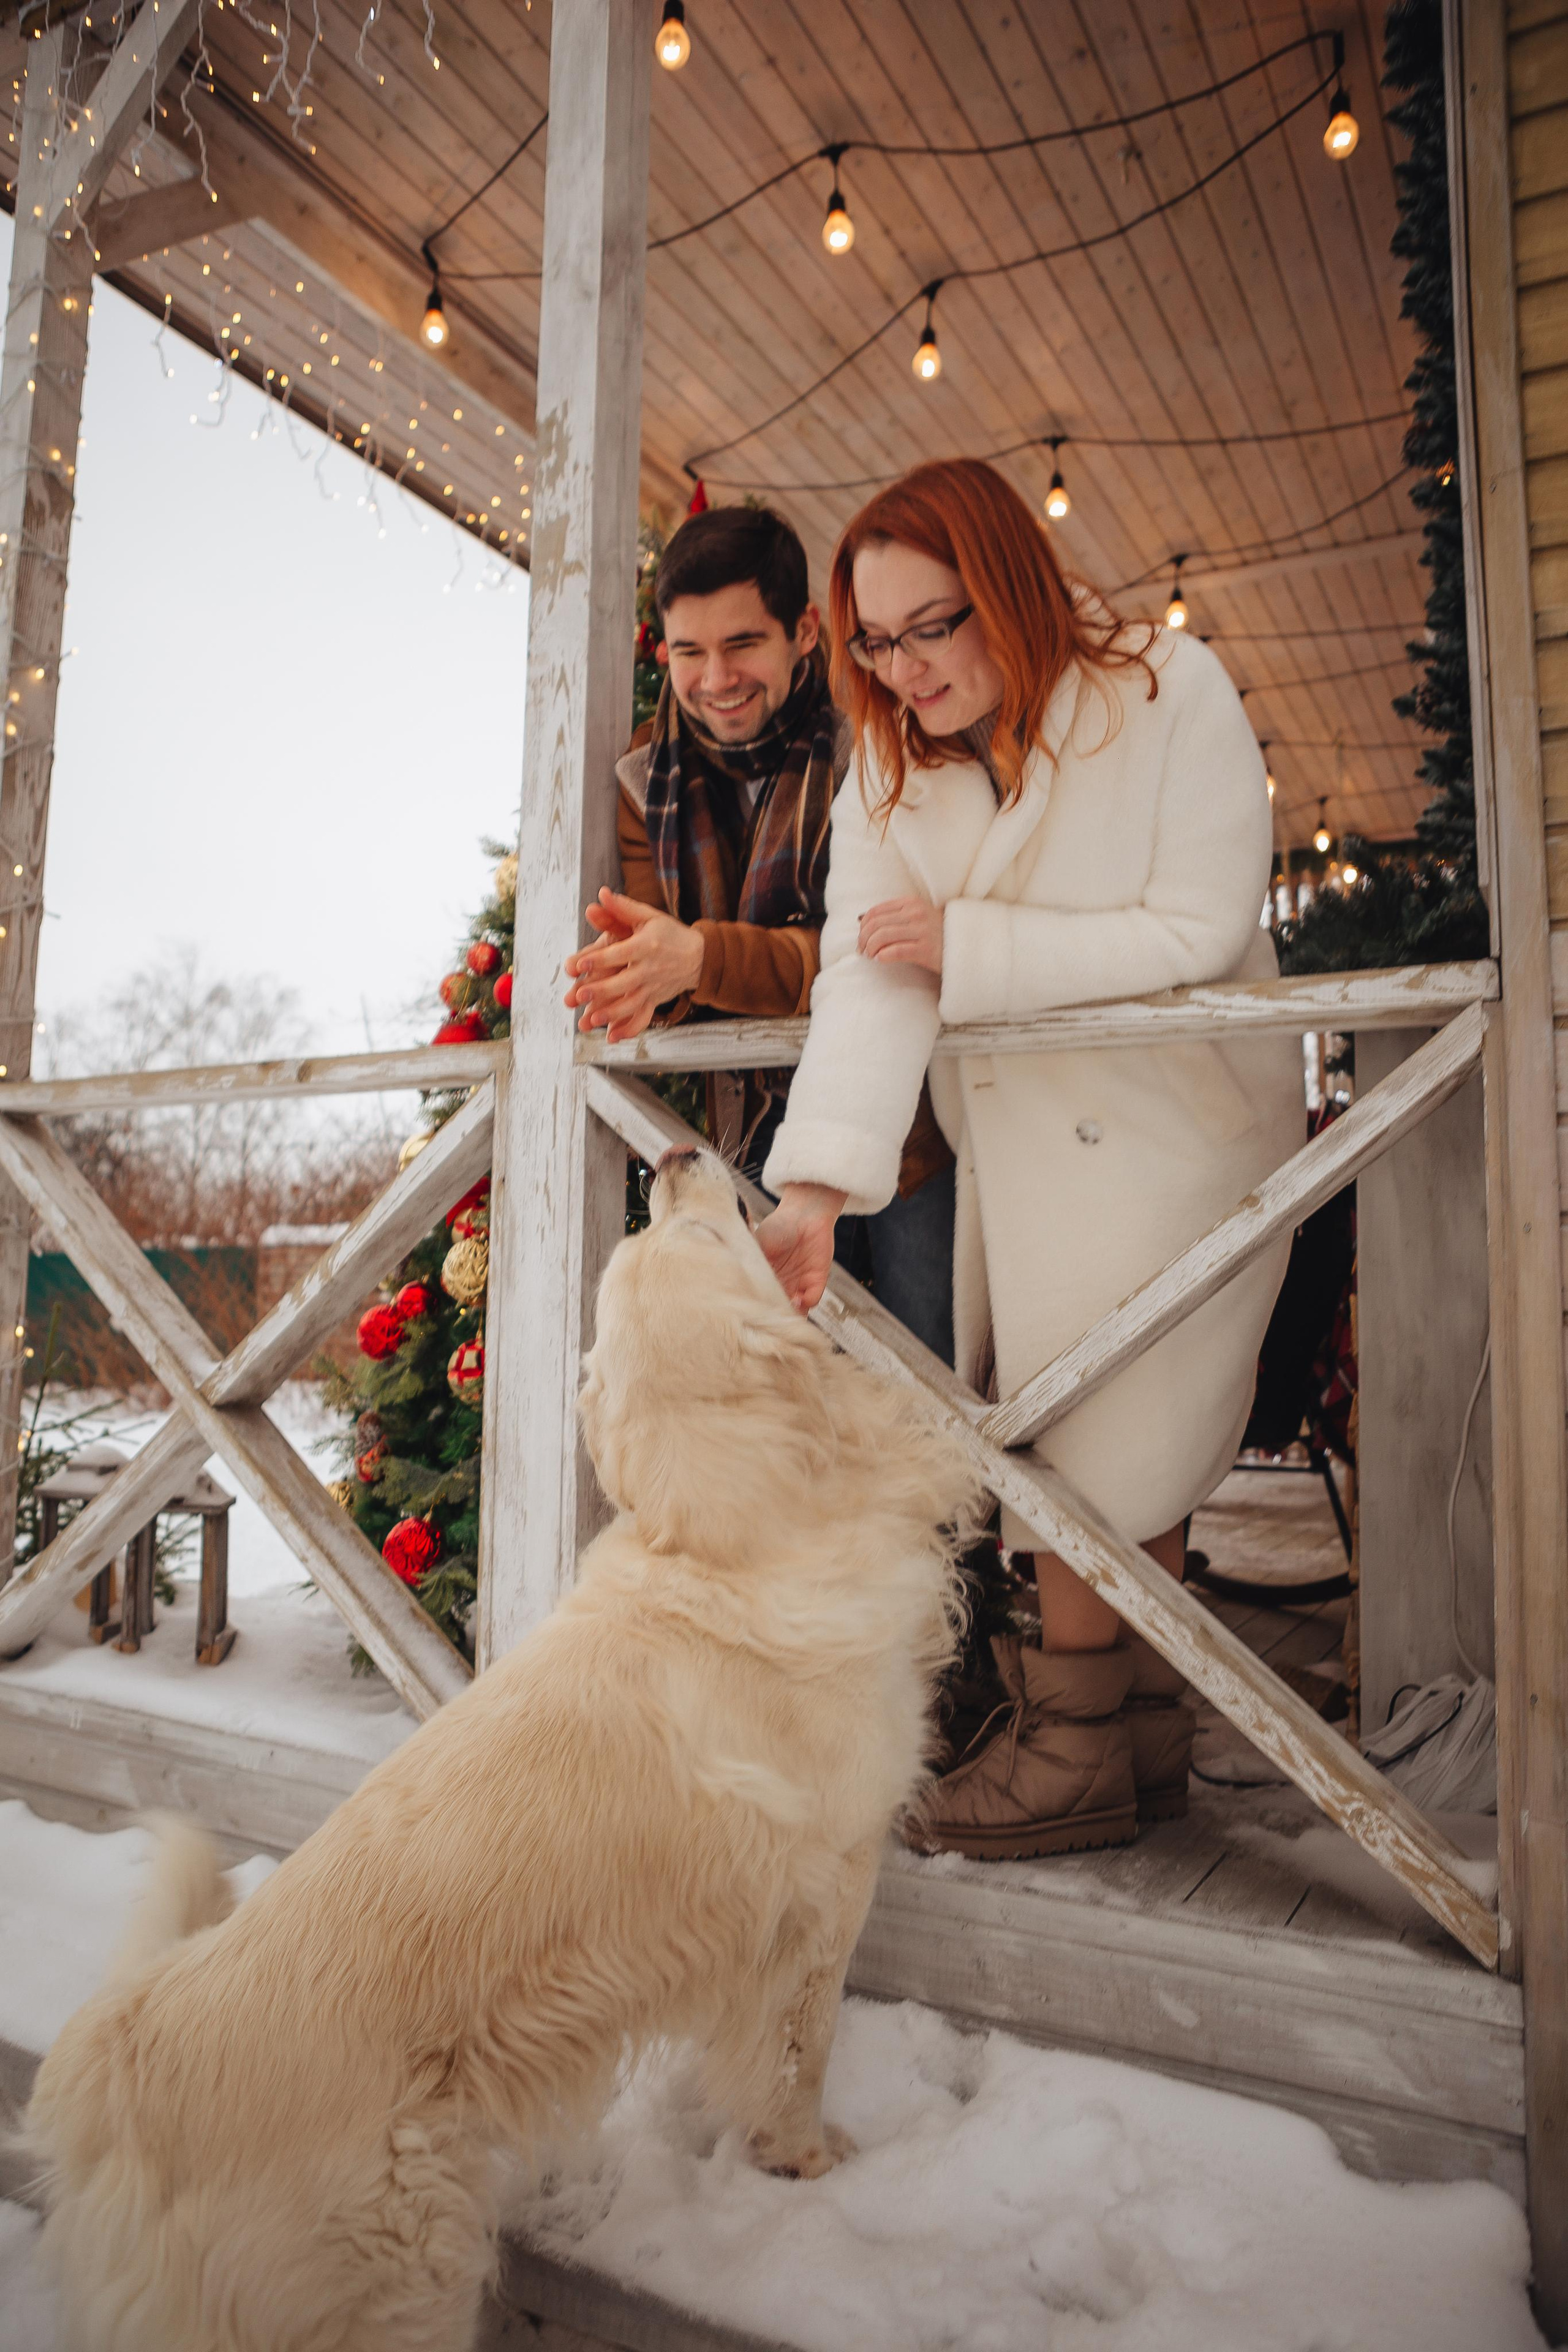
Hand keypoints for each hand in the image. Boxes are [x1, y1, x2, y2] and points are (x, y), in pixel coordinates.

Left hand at [563, 889, 704, 1041]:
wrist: (699, 956)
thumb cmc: (669, 933)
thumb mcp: (649, 916)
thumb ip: (623, 908)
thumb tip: (602, 894)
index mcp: (646, 946)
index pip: (619, 953)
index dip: (599, 959)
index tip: (580, 964)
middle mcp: (650, 969)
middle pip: (624, 982)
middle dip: (601, 990)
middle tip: (580, 995)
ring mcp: (653, 988)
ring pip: (632, 1004)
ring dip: (612, 1013)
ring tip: (592, 1019)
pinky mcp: (655, 1001)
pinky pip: (643, 1018)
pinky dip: (629, 1029)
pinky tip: (611, 1037)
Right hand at [756, 1183, 846, 1314]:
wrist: (805, 1213)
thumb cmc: (777, 1226)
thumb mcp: (757, 1245)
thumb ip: (749, 1264)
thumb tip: (734, 1285)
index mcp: (765, 1278)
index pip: (762, 1300)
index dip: (761, 1309)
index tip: (756, 1312)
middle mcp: (782, 1284)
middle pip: (779, 1309)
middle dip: (776, 1316)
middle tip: (772, 1316)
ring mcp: (799, 1284)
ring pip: (796, 1310)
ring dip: (792, 1313)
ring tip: (786, 1308)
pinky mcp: (817, 1280)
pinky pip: (813, 1299)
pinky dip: (807, 1302)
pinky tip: (800, 1298)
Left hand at [857, 896, 943, 974]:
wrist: (967, 944)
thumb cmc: (938, 932)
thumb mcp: (918, 915)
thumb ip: (895, 915)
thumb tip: (862, 919)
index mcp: (911, 903)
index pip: (876, 911)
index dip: (863, 926)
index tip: (861, 937)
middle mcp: (916, 914)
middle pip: (876, 924)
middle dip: (863, 939)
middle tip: (861, 950)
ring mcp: (921, 931)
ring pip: (882, 937)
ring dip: (870, 948)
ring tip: (870, 955)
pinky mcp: (926, 949)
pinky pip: (896, 951)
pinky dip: (882, 956)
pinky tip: (880, 959)